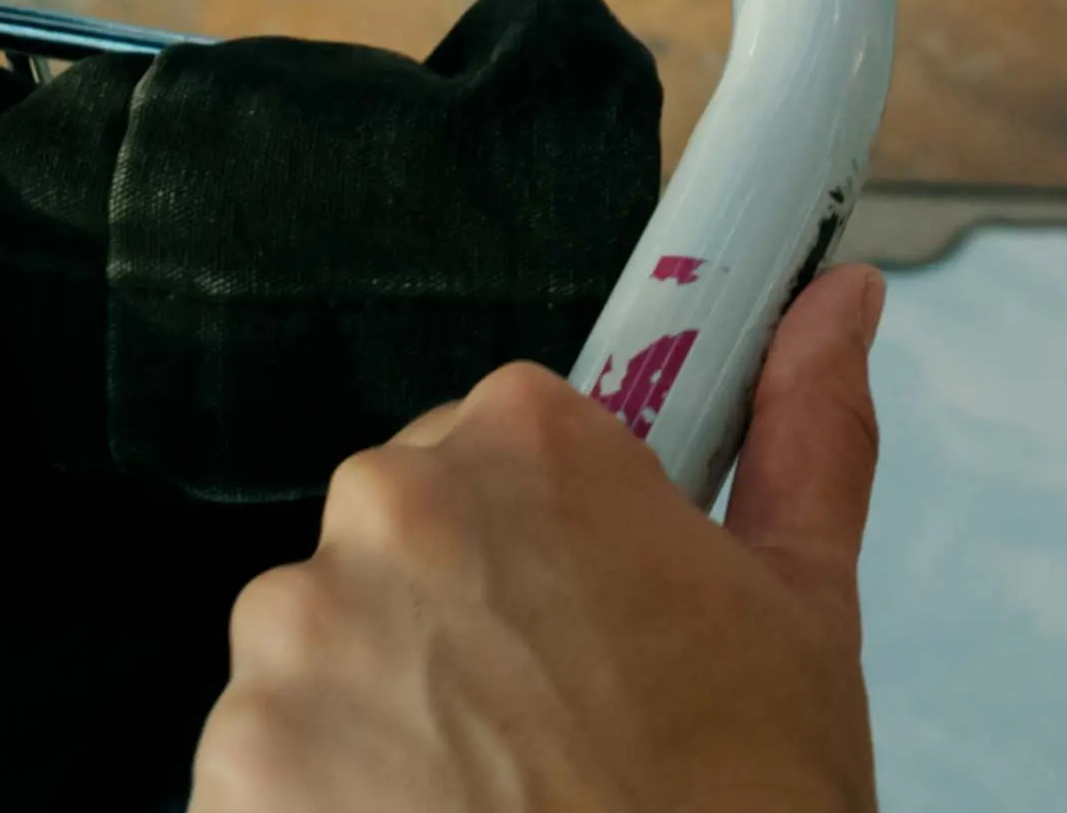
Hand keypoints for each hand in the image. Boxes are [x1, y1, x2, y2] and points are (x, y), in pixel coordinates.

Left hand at [195, 265, 883, 812]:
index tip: (591, 604)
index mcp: (526, 446)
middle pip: (408, 531)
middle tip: (558, 716)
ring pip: (330, 644)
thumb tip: (836, 303)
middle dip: (466, 610)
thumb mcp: (803, 612)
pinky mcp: (229, 768)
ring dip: (388, 702)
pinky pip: (270, 756)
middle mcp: (386, 515)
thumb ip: (807, 435)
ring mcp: (292, 647)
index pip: (507, 431)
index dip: (558, 528)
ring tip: (494, 790)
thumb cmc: (740, 804)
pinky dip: (328, 797)